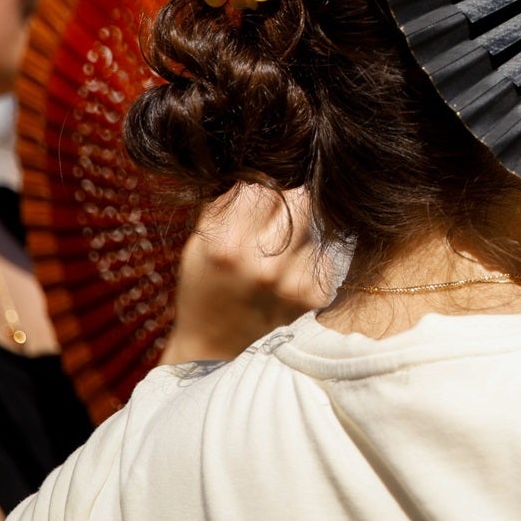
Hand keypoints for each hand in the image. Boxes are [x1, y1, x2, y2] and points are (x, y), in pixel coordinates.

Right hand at [162, 184, 327, 364]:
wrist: (216, 351)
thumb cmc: (205, 289)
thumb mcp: (199, 245)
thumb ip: (227, 205)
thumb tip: (258, 170)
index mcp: (227, 246)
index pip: (264, 187)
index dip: (264, 186)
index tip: (262, 193)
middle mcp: (263, 264)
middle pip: (301, 198)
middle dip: (291, 198)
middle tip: (281, 211)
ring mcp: (292, 282)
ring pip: (313, 225)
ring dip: (301, 230)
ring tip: (278, 252)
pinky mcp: (313, 296)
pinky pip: (321, 255)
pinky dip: (308, 257)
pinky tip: (288, 274)